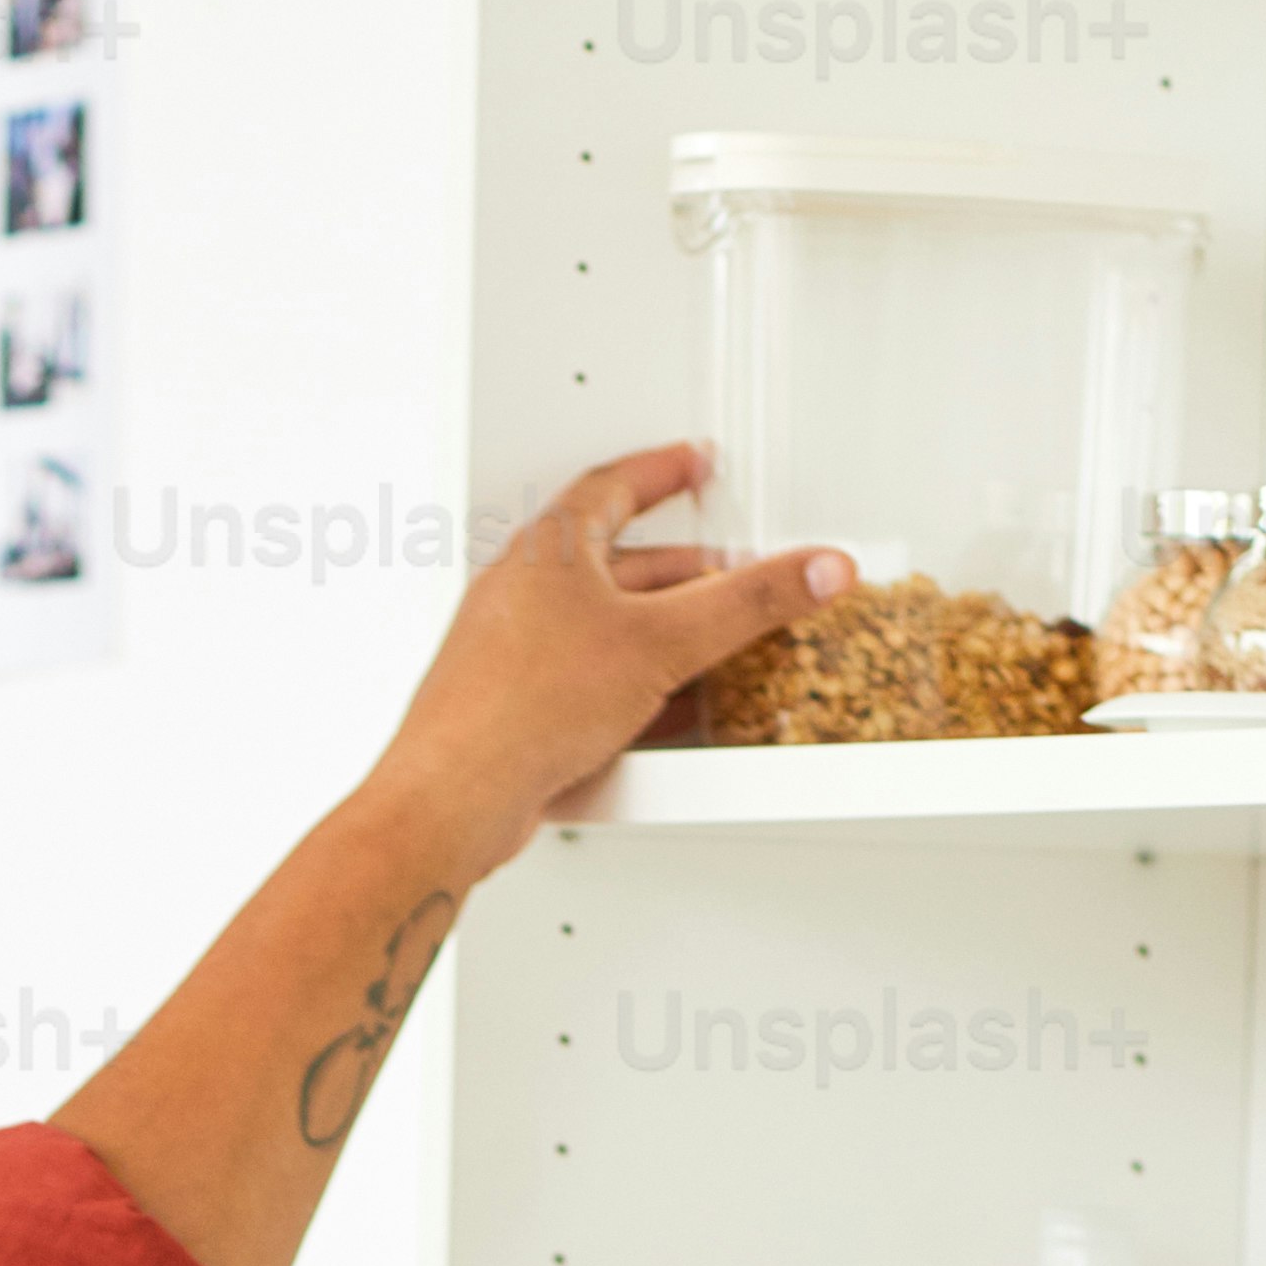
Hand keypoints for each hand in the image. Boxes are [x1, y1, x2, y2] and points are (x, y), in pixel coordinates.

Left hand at [372, 443, 848, 884]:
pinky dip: (627, 689)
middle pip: (615, 564)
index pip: (614, 485)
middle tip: (724, 575)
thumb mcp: (661, 645)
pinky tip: (655, 716)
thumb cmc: (517, 711)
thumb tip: (812, 570)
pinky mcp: (511, 712)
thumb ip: (746, 606)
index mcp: (549, 550)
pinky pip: (581, 684)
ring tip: (702, 650)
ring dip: (655, 637)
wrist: (453, 800)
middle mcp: (522, 594)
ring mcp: (511, 654)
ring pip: (599, 629)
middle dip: (678, 571)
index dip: (663, 471)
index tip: (694, 465)